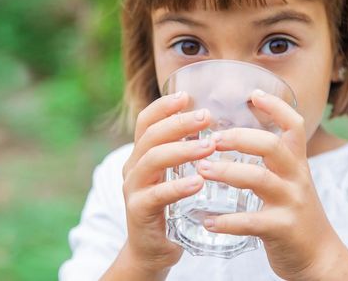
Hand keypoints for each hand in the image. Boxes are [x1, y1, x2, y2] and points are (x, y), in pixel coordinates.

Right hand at [106, 91, 215, 279]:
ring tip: (209, 146)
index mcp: (141, 156)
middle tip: (206, 117)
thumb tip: (215, 125)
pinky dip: (177, 186)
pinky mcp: (138, 212)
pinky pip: (156, 195)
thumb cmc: (168, 210)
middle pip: (150, 136)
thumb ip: (183, 154)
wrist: (151, 251)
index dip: (164, 106)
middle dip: (178, 123)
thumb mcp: (172, 177)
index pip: (145, 122)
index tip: (187, 96)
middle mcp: (132, 168)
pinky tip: (198, 182)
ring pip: (152, 160)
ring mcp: (133, 190)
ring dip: (182, 150)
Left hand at [196, 89, 347, 279]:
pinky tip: (206, 220)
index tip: (252, 93)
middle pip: (271, 145)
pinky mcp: (282, 229)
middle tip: (211, 139)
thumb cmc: (294, 215)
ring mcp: (290, 202)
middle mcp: (296, 178)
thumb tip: (235, 135)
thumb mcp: (290, 181)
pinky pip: (250, 221)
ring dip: (226, 172)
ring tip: (201, 170)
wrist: (319, 258)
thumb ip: (270, 161)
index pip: (293, 124)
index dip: (275, 106)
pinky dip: (226, 221)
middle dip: (238, 137)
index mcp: (296, 163)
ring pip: (258, 178)